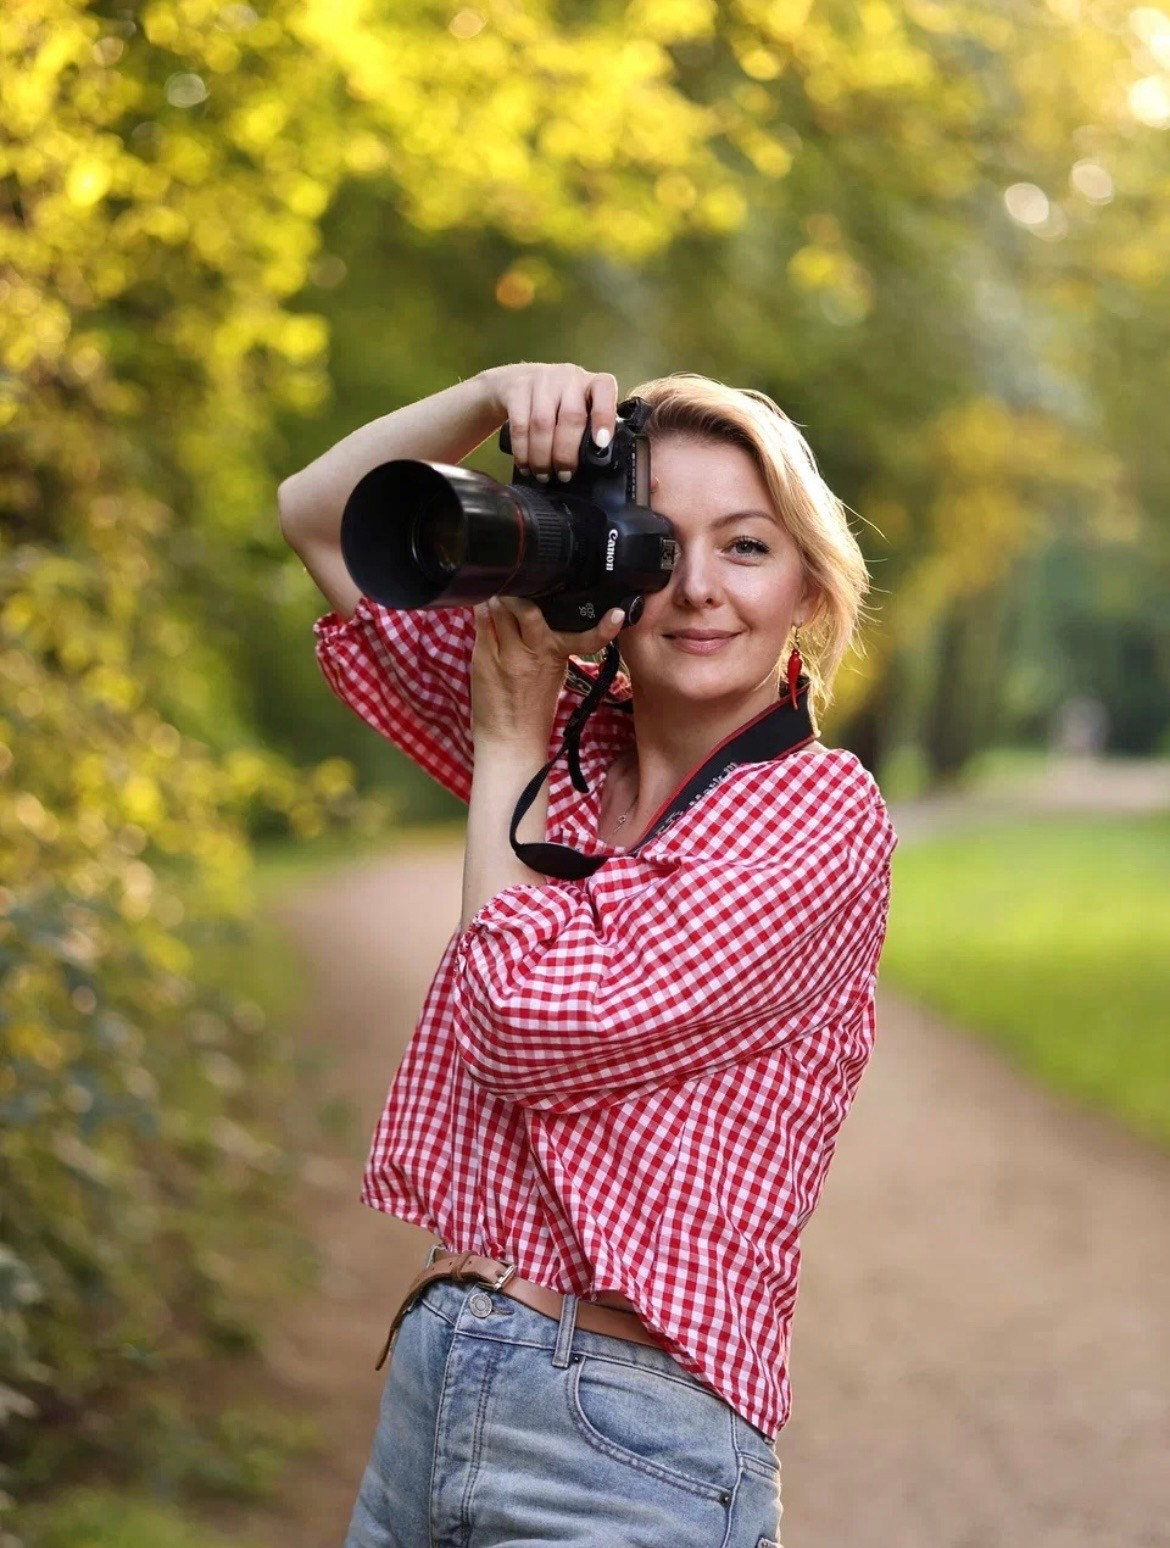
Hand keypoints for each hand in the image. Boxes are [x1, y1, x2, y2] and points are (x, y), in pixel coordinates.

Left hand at [470, 595, 624, 747]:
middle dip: (522, 591)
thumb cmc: (535, 708)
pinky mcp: (482, 656)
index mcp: (558, 657)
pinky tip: (484, 606)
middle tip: (519, 584)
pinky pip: (481, 621)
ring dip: (499, 597)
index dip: (603, 627)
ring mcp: (505, 654)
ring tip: (499, 595)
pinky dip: (483, 609)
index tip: (615, 614)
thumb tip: (545, 614)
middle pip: (528, 608)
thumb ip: (553, 644)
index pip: (587, 639)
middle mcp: (533, 653)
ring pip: (500, 609)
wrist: (510, 739)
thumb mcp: (556, 673)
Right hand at [477, 362, 618, 482]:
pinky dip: (522, 451)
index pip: (603, 388)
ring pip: (542, 424)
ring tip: (544, 475)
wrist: (518, 381)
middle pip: (570, 416)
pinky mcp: (516, 389)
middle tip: (564, 475)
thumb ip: (589, 427)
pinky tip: (525, 466)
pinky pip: (520, 426)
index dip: (603, 416)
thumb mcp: (579, 406)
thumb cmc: (557, 403)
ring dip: (543, 456)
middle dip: (566, 453)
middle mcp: (567, 377)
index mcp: (590, 382)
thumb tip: (596, 462)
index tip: (601, 443)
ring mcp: (541, 380)